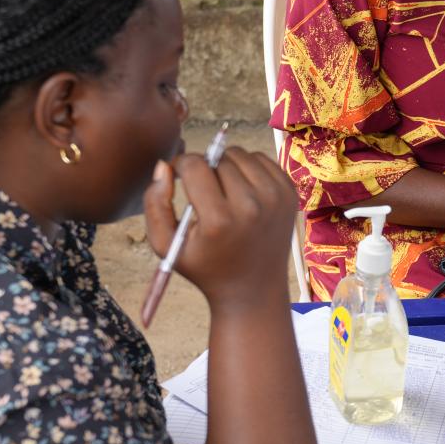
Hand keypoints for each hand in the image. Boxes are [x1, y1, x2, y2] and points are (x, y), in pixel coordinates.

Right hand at [142, 147, 297, 310]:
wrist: (252, 288)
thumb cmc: (205, 267)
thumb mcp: (167, 245)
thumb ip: (154, 204)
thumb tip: (164, 165)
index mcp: (219, 220)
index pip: (194, 165)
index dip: (180, 165)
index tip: (178, 175)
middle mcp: (252, 206)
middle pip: (219, 158)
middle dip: (204, 168)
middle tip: (202, 191)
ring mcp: (276, 198)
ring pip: (242, 154)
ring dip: (226, 165)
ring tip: (222, 191)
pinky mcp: (290, 193)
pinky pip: (262, 160)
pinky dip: (249, 168)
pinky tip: (242, 191)